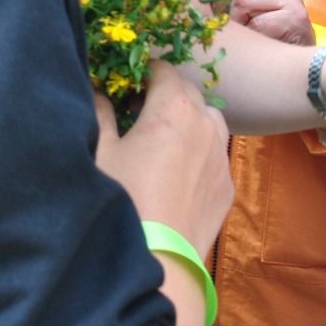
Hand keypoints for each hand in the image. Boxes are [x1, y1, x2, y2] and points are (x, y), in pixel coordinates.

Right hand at [94, 61, 232, 254]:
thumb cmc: (123, 199)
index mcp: (173, 107)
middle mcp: (204, 123)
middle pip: (187, 91)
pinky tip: (177, 171)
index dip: (142, 72)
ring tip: (162, 139)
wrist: (158, 257)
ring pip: (208, 120)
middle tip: (138, 110)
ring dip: (187, 119)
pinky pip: (215, 153)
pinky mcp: (227, 184)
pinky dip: (199, 150)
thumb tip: (99, 93)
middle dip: (164, 94)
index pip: (162, 69)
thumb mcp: (101, 151)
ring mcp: (221, 155)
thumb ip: (100, 113)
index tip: (126, 84)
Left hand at [215, 0, 313, 45]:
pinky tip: (256, 37)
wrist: (300, 54)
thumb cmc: (270, 30)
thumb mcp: (250, 5)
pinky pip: (257, 23)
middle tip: (221, 16)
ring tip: (242, 28)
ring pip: (242, 0)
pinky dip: (251, 33)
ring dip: (235, 18)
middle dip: (221, 0)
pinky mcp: (292, 18)